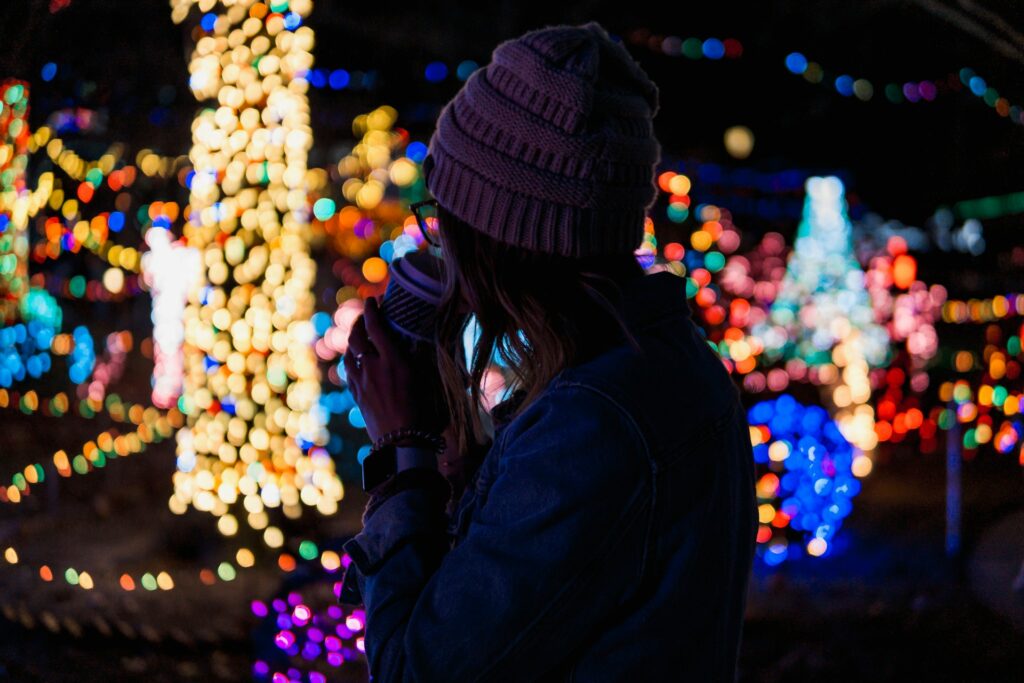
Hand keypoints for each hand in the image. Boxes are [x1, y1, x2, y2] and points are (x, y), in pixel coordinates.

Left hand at [343, 296, 447, 443]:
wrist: (402, 442)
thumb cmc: (424, 414)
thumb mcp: (428, 381)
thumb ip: (421, 359)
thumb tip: (422, 343)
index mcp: (394, 361)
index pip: (376, 327)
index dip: (372, 310)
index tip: (373, 300)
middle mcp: (374, 368)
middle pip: (357, 336)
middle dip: (359, 321)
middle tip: (365, 315)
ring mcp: (362, 382)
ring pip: (349, 352)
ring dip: (352, 340)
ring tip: (359, 335)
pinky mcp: (357, 395)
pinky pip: (349, 370)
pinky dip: (351, 358)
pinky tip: (356, 359)